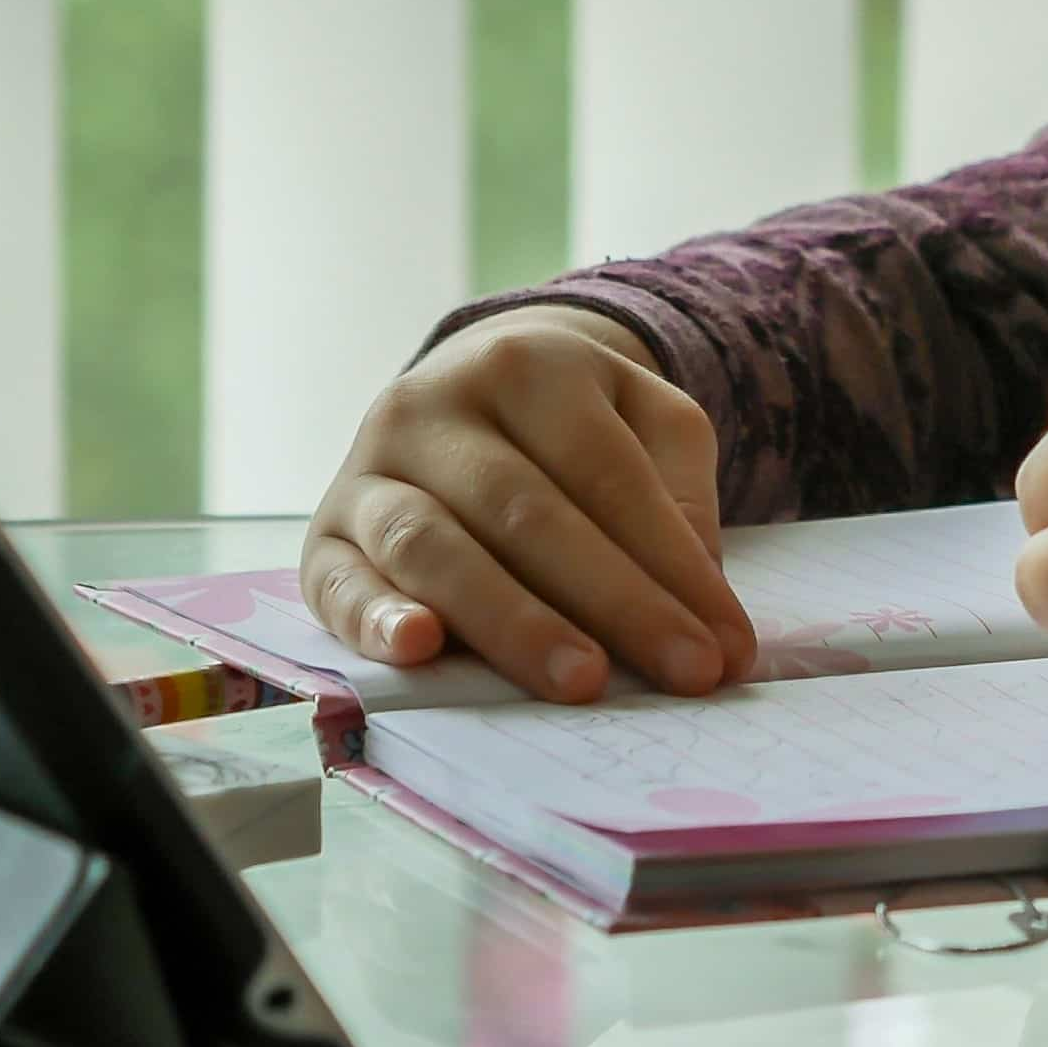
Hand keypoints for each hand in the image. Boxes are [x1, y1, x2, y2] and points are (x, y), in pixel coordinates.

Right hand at [299, 307, 757, 701]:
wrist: (468, 387)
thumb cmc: (577, 425)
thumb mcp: (648, 420)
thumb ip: (680, 492)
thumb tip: (698, 598)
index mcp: (527, 365)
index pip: (607, 472)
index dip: (671, 564)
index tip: (725, 648)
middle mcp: (432, 406)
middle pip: (527, 511)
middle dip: (613, 601)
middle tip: (680, 673)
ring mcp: (367, 469)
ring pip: (434, 546)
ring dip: (511, 622)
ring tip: (583, 682)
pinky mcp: (322, 536)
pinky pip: (338, 583)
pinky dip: (376, 619)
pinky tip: (422, 651)